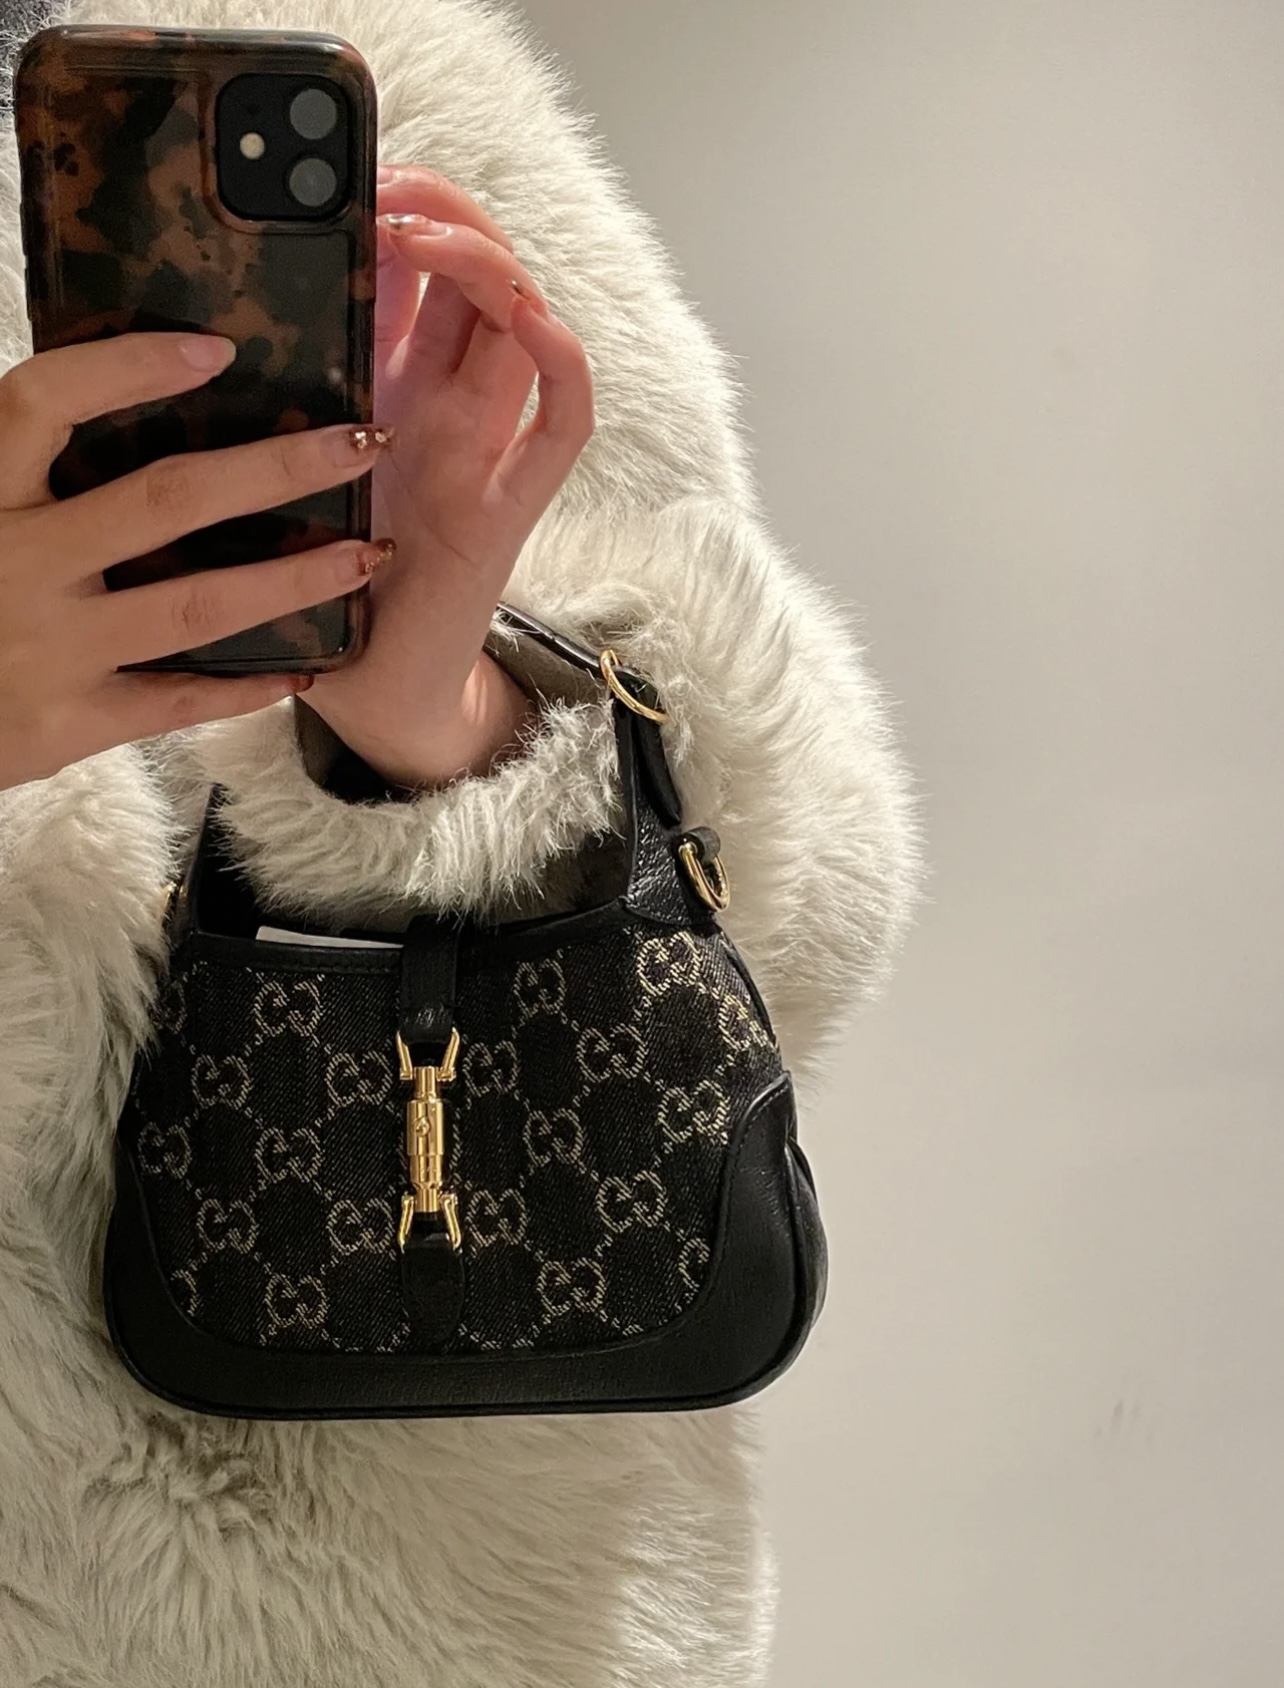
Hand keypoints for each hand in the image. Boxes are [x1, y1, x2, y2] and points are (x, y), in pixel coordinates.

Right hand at [0, 332, 393, 794]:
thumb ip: (20, 466)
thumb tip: (113, 398)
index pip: (45, 401)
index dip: (130, 369)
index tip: (217, 349)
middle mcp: (13, 560)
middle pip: (163, 498)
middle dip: (275, 469)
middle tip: (362, 442)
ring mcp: (47, 646)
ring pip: (196, 602)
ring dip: (294, 578)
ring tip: (366, 555)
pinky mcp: (68, 722)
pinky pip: (180, 699)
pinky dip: (247, 686)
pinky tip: (304, 667)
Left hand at [298, 163, 596, 791]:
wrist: (367, 691)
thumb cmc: (322, 589)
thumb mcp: (285, 465)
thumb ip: (276, 396)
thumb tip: (212, 298)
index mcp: (395, 393)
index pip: (422, 272)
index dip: (405, 210)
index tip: (356, 181)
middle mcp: (450, 412)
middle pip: (481, 279)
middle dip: (446, 213)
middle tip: (388, 192)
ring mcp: (488, 454)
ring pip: (523, 327)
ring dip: (487, 263)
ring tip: (429, 234)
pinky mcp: (508, 508)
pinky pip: (563, 425)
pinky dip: (561, 363)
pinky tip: (527, 317)